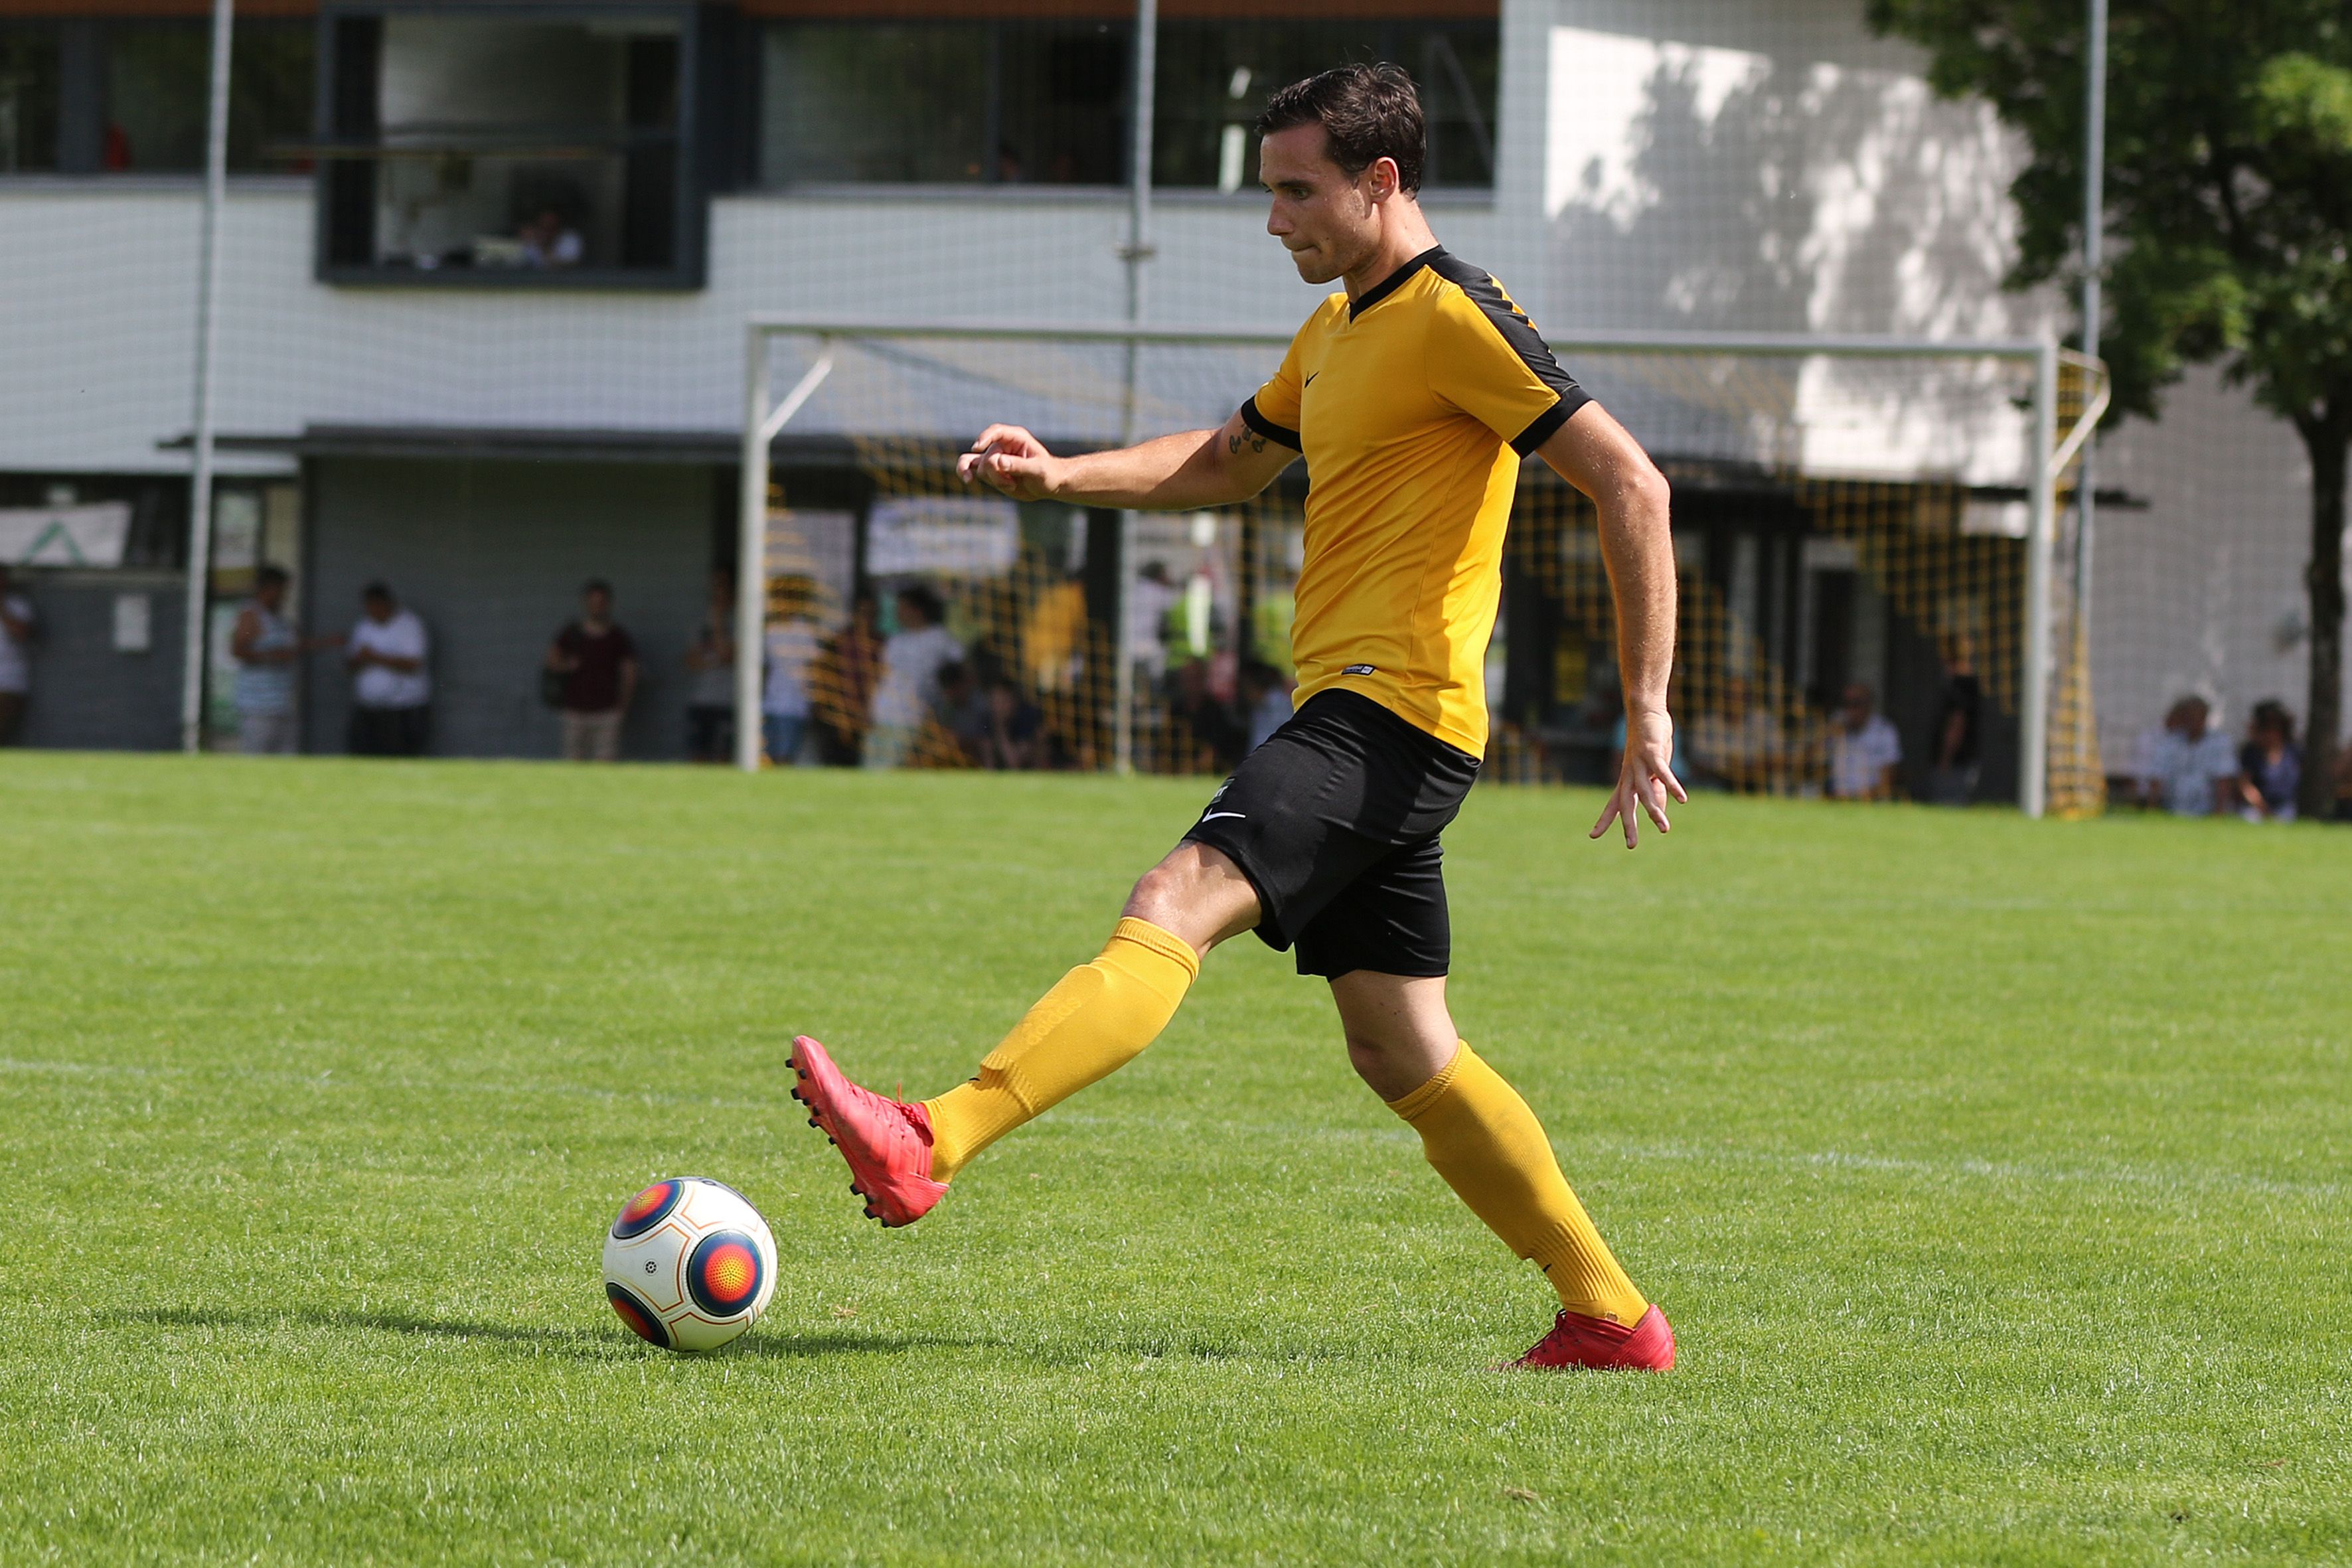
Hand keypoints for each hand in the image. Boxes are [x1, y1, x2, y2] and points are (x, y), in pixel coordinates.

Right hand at [957, 425, 1061, 500]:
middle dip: (997, 473)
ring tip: (1011, 485)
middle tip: (1012, 483)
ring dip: (994, 480)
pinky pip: (969, 467)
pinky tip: (967, 480)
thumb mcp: (1038, 470)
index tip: (977, 448)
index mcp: (1016, 437)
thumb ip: (1019, 465)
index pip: (996, 432)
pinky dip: (965, 473)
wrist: (1048, 485)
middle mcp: (1002, 445)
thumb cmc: (1048, 473)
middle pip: (987, 456)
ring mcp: (994, 457)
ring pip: (979, 466)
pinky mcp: (989, 470)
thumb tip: (999, 462)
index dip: (985, 438)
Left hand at [1591, 709, 1687, 848]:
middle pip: (1626, 803)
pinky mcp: (1652, 752)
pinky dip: (1672, 785)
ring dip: (1655, 810)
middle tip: (1631, 845)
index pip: (1613, 803)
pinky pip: (1662, 773)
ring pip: (1644, 791)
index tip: (1592, 835)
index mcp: (1627, 779)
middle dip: (1628, 824)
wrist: (1646, 711)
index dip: (1604, 819)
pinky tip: (1682, 799)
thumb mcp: (1653, 770)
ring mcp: (1639, 763)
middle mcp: (1629, 773)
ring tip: (1664, 828)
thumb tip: (1660, 810)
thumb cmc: (1650, 743)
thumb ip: (1656, 790)